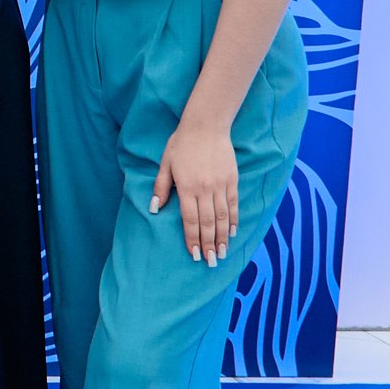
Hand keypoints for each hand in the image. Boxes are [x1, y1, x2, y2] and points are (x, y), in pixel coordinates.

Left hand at [153, 117, 241, 262]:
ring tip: (223, 253)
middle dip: (209, 244)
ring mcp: (220, 185)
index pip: (190, 220)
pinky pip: (234, 204)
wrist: (206, 126)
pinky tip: (233, 232)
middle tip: (211, 262)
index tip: (195, 255)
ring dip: (223, 237)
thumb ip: (161, 187)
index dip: (192, 239)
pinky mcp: (232, 180)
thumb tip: (154, 208)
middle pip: (208, 223)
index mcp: (187, 187)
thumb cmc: (181, 144)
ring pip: (223, 217)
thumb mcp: (165, 164)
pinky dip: (234, 220)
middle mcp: (205, 189)